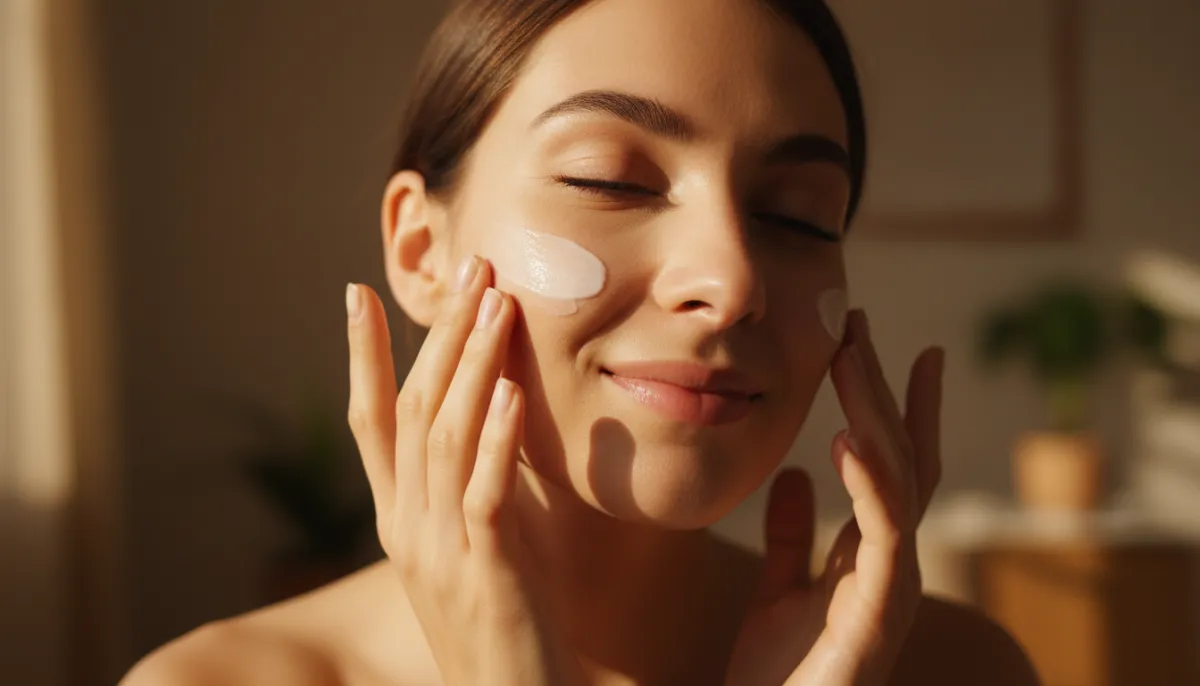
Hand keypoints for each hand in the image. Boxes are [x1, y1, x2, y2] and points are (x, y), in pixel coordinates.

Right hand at [345, 257, 586, 685]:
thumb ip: (471, 487)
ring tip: (494, 302)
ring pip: (442, 437)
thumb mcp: (475, 547)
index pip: (368, 423)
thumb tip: (491, 414)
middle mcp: (406, 527)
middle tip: (470, 266)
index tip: (357, 294)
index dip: (361, 358)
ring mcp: (439, 549)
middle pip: (411, 410)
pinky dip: (494, 437)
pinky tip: (508, 389)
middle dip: (439, 334)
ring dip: (469, 363)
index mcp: (398, 520)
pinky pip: (483, 492)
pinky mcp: (483, 571)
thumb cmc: (502, 625)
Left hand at [724, 310, 943, 685]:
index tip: (885, 345)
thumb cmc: (775, 680)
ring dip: (876, 413)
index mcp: (868, 558)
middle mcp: (891, 566)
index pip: (893, 465)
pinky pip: (883, 535)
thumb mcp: (776, 593)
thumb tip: (796, 475)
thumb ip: (792, 537)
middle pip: (901, 457)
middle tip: (857, 324)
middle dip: (882, 388)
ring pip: (899, 480)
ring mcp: (891, 589)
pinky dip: (871, 482)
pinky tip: (847, 437)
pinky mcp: (877, 616)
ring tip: (851, 356)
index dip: (894, 405)